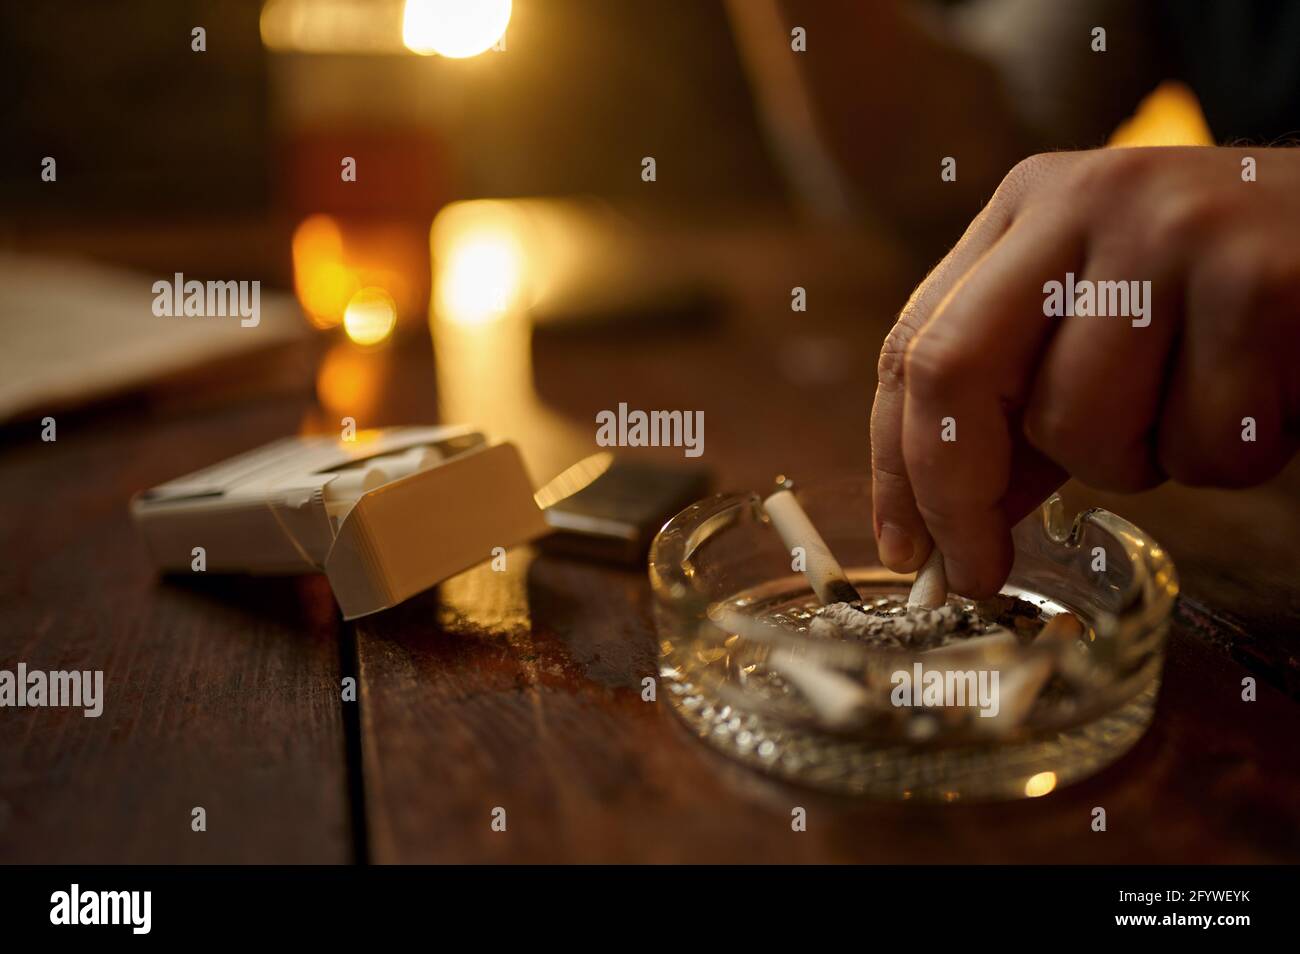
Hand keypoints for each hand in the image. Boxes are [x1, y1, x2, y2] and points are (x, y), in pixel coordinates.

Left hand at [871, 146, 1299, 596]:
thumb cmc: (1224, 308)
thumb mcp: (1101, 339)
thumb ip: (1019, 419)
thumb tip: (941, 532)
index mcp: (1027, 210)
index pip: (914, 345)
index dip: (894, 464)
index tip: (905, 550)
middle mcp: (1083, 201)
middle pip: (954, 371)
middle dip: (955, 494)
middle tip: (976, 574)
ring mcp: (1171, 231)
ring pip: (1081, 424)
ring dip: (1136, 464)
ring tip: (1198, 409)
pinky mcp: (1262, 280)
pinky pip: (1199, 441)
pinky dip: (1226, 456)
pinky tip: (1267, 397)